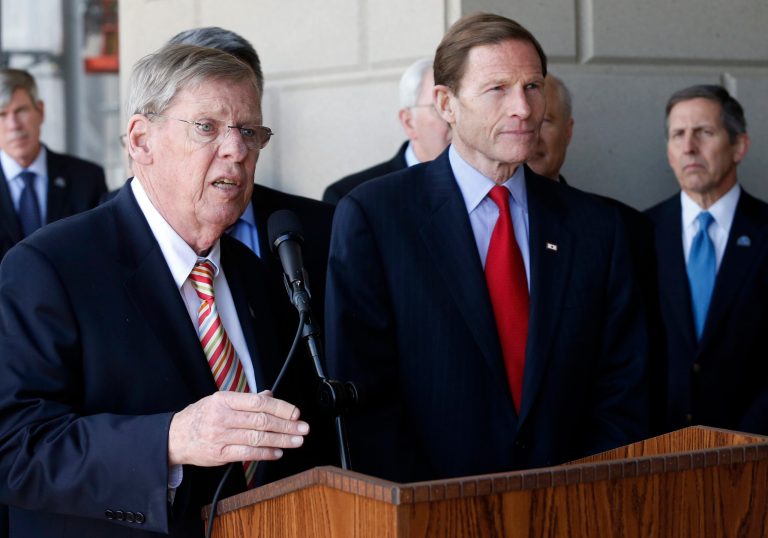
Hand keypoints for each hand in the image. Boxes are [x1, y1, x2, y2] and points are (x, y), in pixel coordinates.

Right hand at [167, 390, 308, 465]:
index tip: (295, 412)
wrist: (174, 437)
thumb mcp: (219, 400)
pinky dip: (265, 454)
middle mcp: (222, 417)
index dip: (280, 407)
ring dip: (281, 440)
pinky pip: (247, 454)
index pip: (258, 402)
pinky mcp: (219, 454)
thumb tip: (269, 396)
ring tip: (296, 441)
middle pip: (261, 421)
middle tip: (303, 428)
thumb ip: (246, 400)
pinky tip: (278, 452)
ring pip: (257, 438)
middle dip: (286, 425)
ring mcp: (220, 436)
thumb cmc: (200, 417)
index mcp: (224, 399)